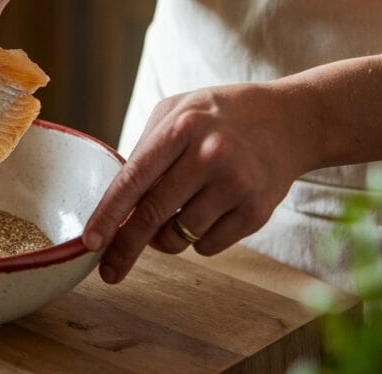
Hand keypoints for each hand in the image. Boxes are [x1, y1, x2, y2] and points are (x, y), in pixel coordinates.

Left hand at [82, 82, 321, 283]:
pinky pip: (208, 246)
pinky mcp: (257, 211)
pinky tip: (211, 209)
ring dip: (168, 236)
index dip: (108, 214)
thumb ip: (144, 150)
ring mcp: (236, 184)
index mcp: (181, 127)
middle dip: (125, 248)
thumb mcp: (177, 112)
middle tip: (109, 270)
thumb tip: (114, 201)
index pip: (134, 179)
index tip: (90, 242)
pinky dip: (199, 239)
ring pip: (179, 237)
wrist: (291, 120)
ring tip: (181, 208)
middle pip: (152, 216)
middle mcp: (209, 155)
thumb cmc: (220, 116)